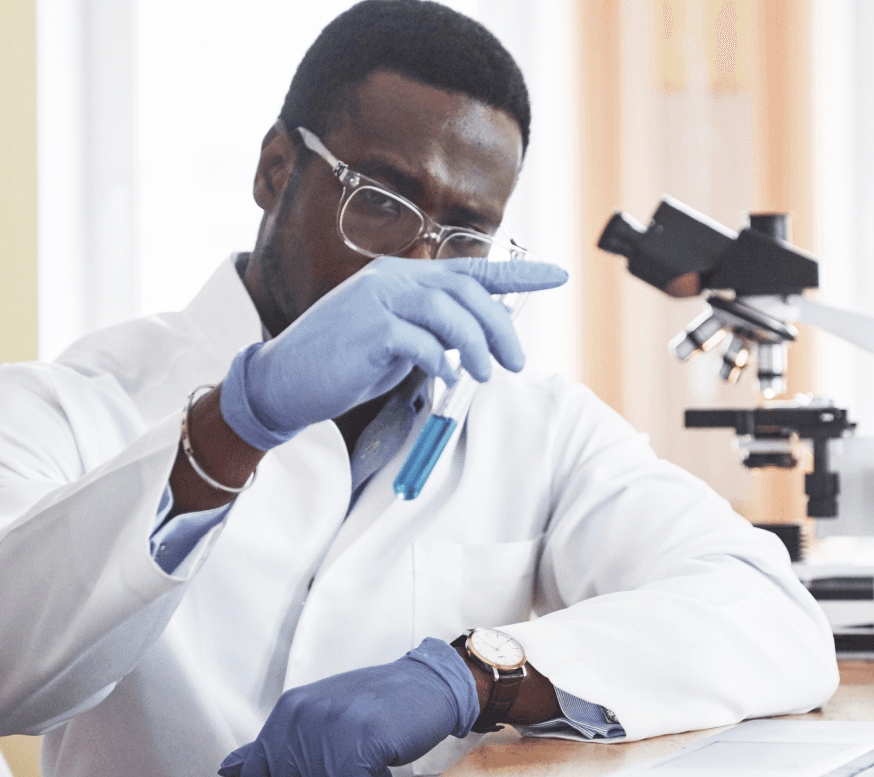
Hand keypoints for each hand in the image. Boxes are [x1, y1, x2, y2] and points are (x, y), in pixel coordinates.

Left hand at [217, 638, 480, 776]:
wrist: (429, 684)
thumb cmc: (377, 703)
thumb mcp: (319, 715)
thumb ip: (277, 744)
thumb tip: (227, 769)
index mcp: (288, 711)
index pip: (254, 774)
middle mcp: (302, 718)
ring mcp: (330, 730)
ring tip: (372, 763)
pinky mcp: (359, 744)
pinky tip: (385, 769)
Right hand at [220, 256, 567, 449]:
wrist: (285, 380)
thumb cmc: (347, 362)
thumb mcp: (400, 339)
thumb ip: (435, 330)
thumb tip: (480, 342)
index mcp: (405, 276)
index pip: (472, 270)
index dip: (519, 274)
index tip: (559, 275)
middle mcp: (393, 279)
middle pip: (468, 293)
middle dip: (501, 327)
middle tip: (516, 362)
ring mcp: (378, 301)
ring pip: (449, 313)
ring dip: (477, 346)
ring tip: (486, 374)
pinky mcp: (368, 331)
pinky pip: (420, 342)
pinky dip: (441, 361)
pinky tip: (446, 376)